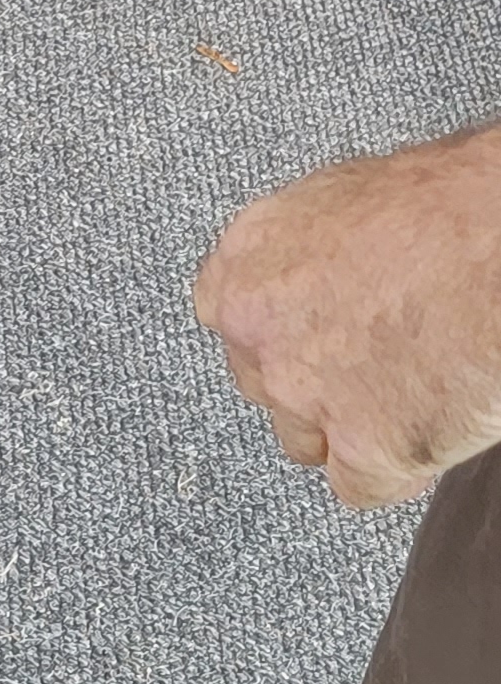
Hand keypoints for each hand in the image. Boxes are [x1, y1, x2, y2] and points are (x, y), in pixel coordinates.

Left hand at [195, 123, 500, 508]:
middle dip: (311, 381)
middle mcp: (261, 325)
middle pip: (262, 380)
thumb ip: (319, 252)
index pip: (230, 313)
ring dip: (346, 430)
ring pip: (304, 441)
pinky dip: (393, 467)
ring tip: (409, 391)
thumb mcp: (356, 199)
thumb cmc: (454, 208)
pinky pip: (360, 485)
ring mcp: (305, 393)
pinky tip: (428, 426)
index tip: (312, 331)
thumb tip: (333, 273)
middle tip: (375, 361)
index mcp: (254, 252)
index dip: (280, 330)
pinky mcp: (362, 451)